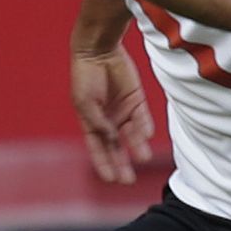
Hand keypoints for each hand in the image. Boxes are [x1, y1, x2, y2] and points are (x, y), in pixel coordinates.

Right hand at [72, 46, 154, 183]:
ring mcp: (123, 111)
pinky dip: (144, 127)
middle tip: (128, 180)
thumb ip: (98, 122)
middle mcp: (108, 120)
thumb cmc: (85, 76)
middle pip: (115, 148)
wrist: (98, 50)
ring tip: (143, 158)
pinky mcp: (136, 100)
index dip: (103, 165)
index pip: (98, 149)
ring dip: (136, 147)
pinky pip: (142, 118)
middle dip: (121, 164)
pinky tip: (146, 136)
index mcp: (91, 123)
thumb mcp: (85, 102)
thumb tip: (111, 138)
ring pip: (131, 136)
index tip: (110, 179)